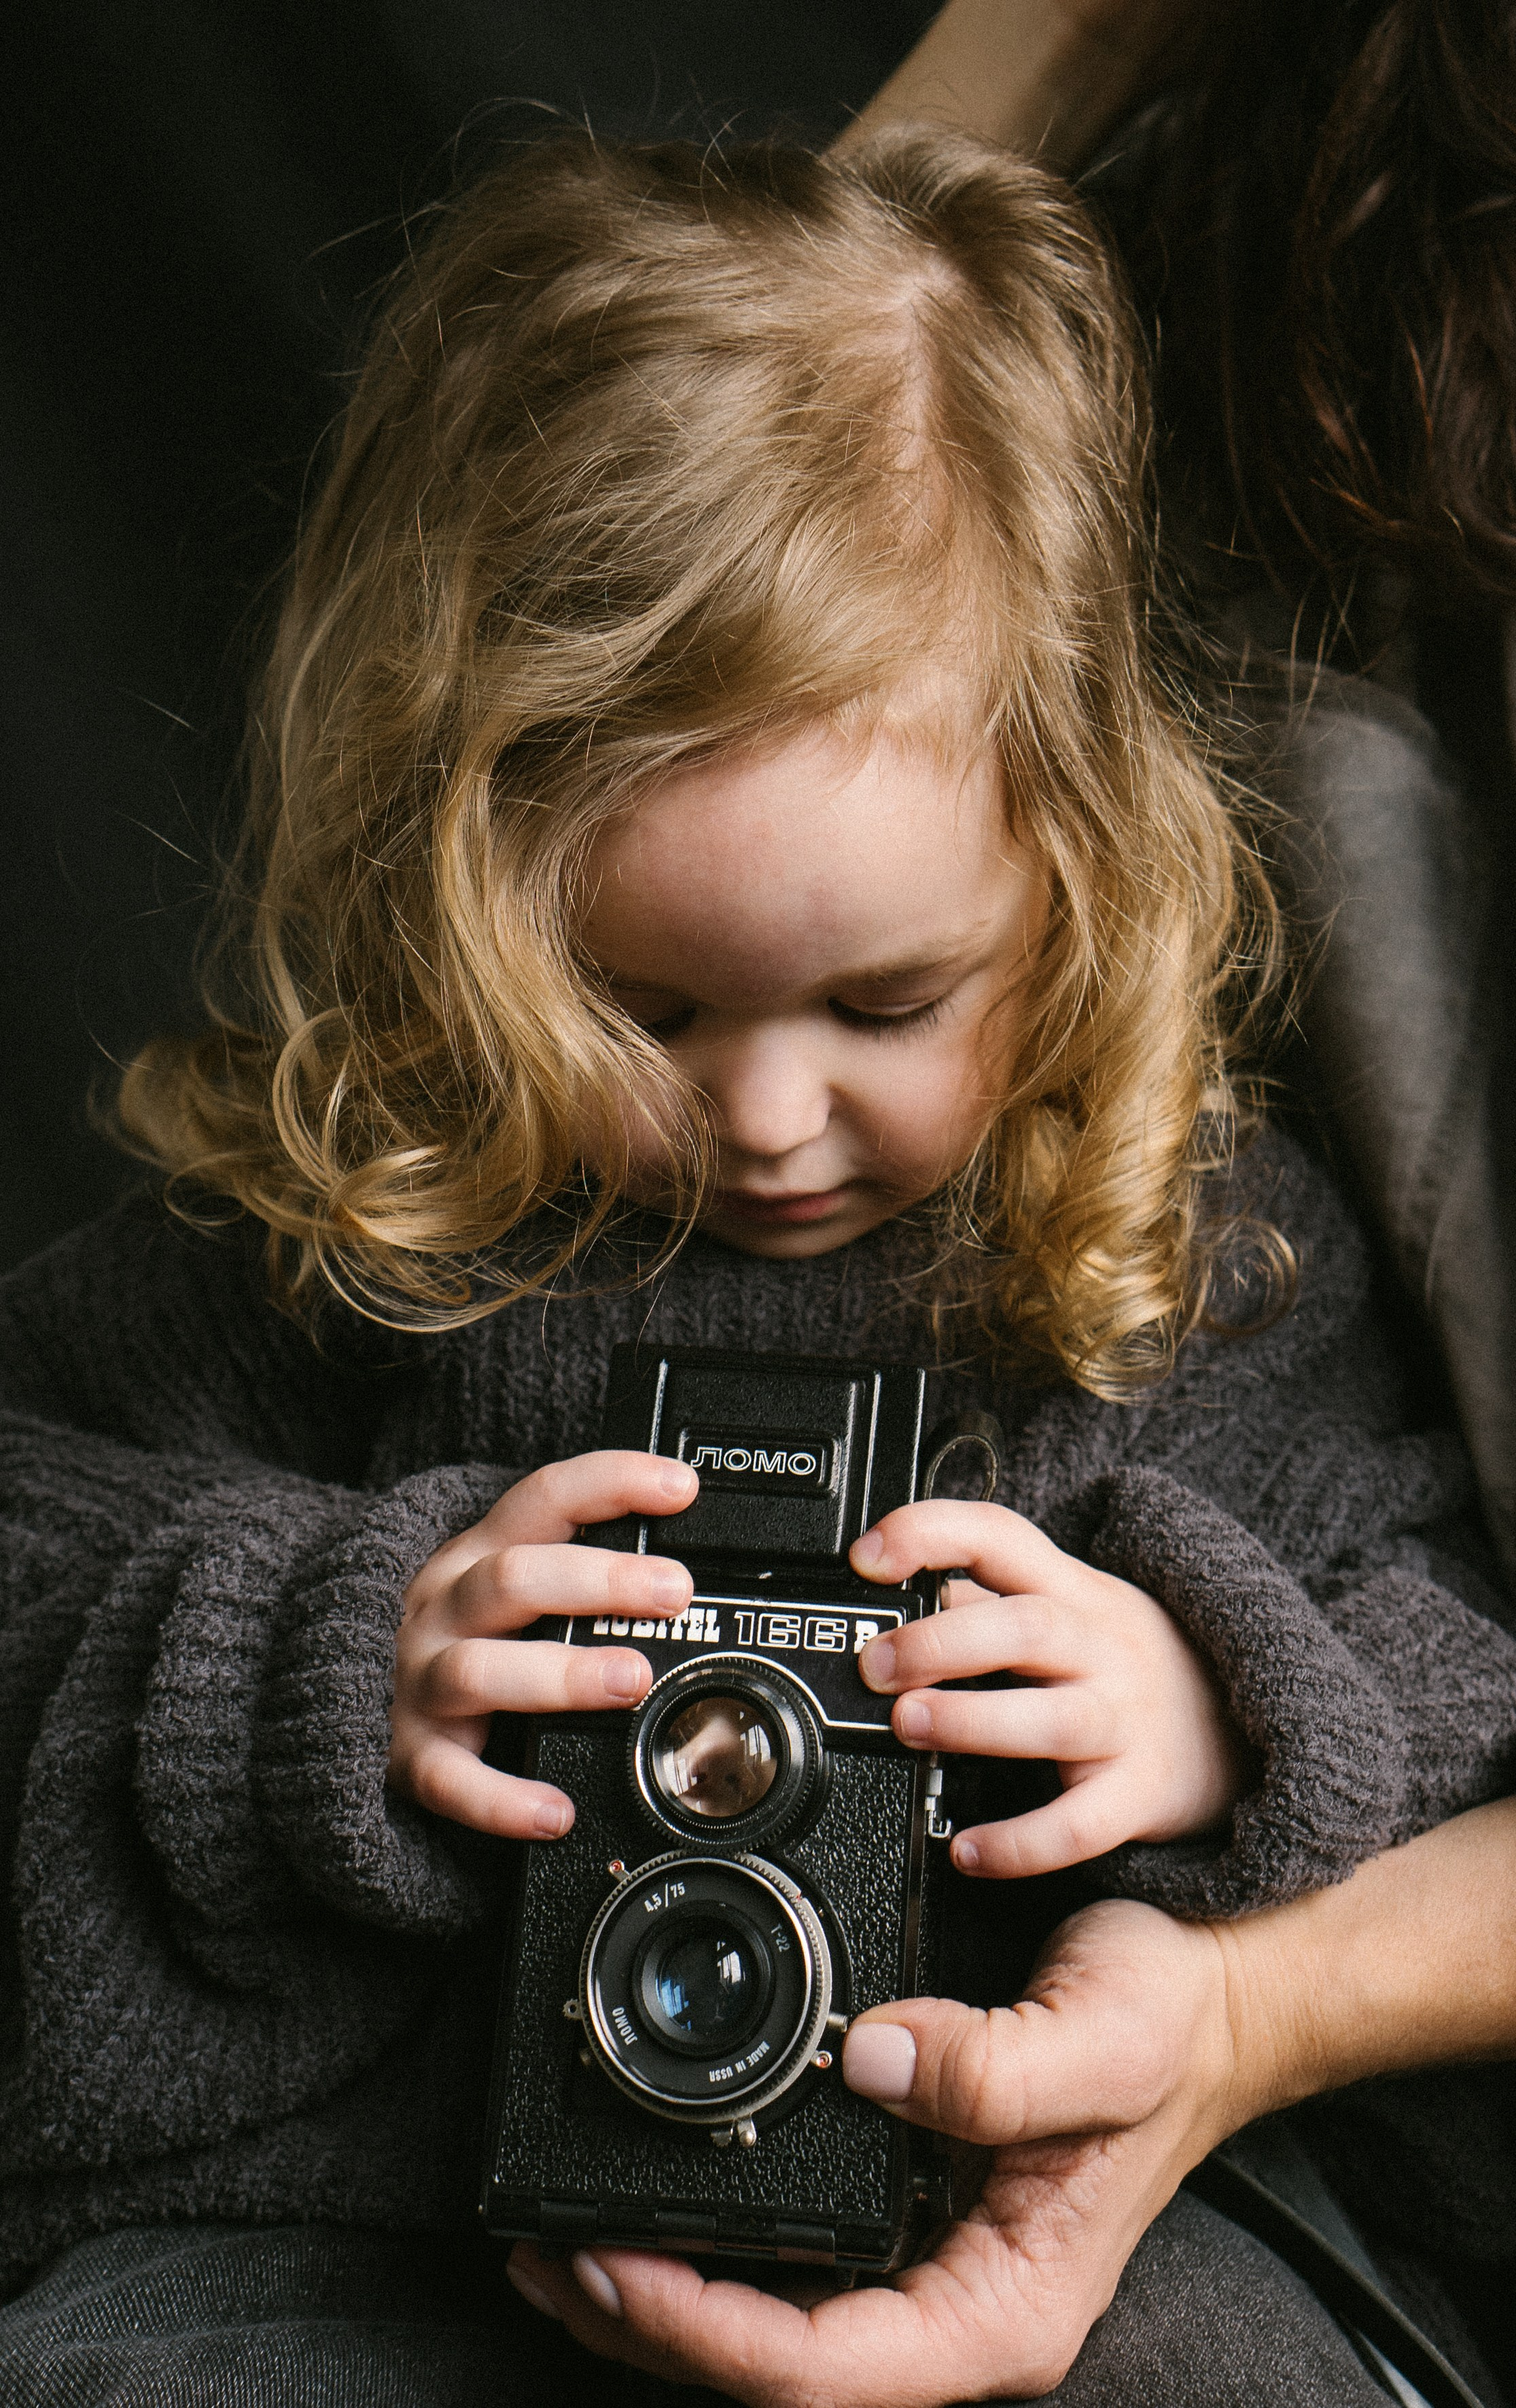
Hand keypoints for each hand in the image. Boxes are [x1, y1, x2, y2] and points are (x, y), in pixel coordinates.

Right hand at [387, 1451, 695, 1837]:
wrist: (327, 1690)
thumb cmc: (454, 1636)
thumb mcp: (496, 1584)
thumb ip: (567, 1571)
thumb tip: (674, 1569)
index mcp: (475, 1556)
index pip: (544, 1499)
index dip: (612, 1483)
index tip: (680, 1487)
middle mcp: (444, 1608)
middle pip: (513, 1578)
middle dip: (601, 1579)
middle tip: (673, 1592)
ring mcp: (419, 1681)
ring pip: (480, 1669)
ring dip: (561, 1674)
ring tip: (631, 1681)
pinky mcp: (409, 1756)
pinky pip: (449, 1780)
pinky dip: (500, 1800)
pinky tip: (554, 1813)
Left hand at [506, 1898, 1242, 2406]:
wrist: (1212, 1999)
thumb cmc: (1173, 2023)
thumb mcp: (1109, 2032)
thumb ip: (999, 2065)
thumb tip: (878, 2063)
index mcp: (1005, 2306)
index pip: (827, 2370)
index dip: (705, 2334)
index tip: (612, 2270)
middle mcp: (959, 2309)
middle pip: (778, 2372)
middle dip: (650, 2331)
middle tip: (544, 2258)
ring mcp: (931, 2272)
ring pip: (772, 2333)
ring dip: (660, 2302)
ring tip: (556, 2246)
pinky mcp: (909, 2222)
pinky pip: (793, 2270)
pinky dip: (708, 2252)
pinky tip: (647, 2214)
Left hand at [851, 1501, 1245, 1877]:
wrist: (1239, 1729)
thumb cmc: (1122, 1666)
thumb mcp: (1068, 1610)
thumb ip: (981, 1602)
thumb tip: (888, 1600)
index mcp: (1073, 1590)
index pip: (1002, 1537)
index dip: (931, 1535)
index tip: (868, 1557)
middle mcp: (1102, 1648)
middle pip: (1028, 1627)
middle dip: (943, 1642)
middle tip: (877, 1665)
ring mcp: (1125, 1722)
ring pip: (1054, 1720)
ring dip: (973, 1721)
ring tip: (909, 1725)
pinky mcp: (1139, 1797)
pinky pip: (1080, 1826)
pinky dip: (1022, 1844)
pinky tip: (968, 1850)